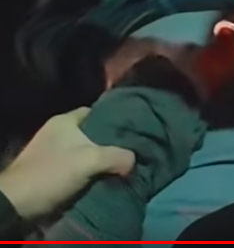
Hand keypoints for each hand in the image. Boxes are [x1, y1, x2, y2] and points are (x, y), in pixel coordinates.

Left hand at [0, 108, 134, 218]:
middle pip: (93, 133)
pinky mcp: (52, 171)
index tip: (130, 129)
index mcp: (65, 121)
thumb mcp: (90, 160)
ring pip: (87, 151)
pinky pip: (79, 167)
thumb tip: (134, 160)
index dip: (115, 119)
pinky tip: (106, 178)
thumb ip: (117, 156)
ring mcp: (54, 152)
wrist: (16, 205)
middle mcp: (58, 133)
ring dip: (102, 160)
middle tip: (130, 150)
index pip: (96, 111)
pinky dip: (91, 172)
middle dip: (111, 143)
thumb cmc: (52, 172)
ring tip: (122, 165)